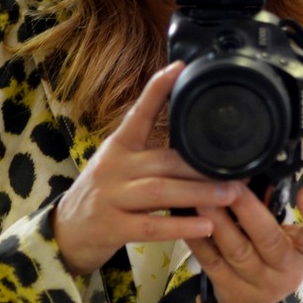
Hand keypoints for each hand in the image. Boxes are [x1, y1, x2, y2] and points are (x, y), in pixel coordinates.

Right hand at [52, 60, 240, 276]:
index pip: (137, 114)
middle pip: (164, 161)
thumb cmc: (100, 198)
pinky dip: (180, 226)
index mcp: (117, 148)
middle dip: (203, 166)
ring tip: (230, 195)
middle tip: (239, 170)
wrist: (64, 234)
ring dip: (199, 193)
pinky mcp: (111, 228)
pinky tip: (205, 227)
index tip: (180, 68)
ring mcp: (110, 198)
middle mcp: (113, 168)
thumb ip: (148, 154)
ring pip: (160, 191)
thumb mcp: (116, 166)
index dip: (157, 90)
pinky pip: (151, 226)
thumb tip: (193, 142)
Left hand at [187, 183, 302, 302]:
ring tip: (202, 198)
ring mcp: (256, 284)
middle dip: (248, 208)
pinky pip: (211, 262)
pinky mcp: (229, 289)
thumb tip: (249, 172)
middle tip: (230, 185)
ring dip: (219, 222)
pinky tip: (188, 222)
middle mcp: (285, 269)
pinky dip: (199, 241)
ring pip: (236, 250)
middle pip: (268, 238)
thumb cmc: (268, 258)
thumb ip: (272, 209)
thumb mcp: (282, 237)